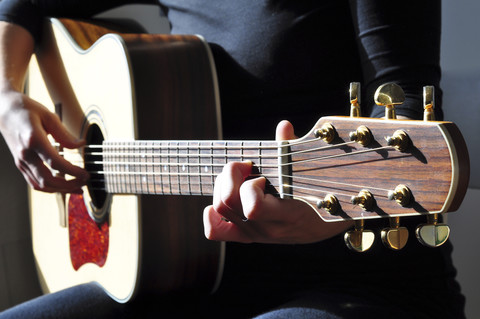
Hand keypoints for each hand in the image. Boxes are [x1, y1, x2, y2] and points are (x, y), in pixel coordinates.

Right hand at [0, 90, 88, 192]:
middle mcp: (25, 154)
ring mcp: (21, 161)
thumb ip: (65, 134)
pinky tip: (64, 187)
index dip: (72, 172)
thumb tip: (80, 145)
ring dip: (61, 190)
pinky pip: (34, 182)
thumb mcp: (49, 116)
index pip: (54, 163)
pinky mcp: (21, 164)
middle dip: (69, 185)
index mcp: (33, 140)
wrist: (4, 110)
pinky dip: (50, 188)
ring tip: (78, 188)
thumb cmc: (26, 110)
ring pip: (40, 185)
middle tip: (85, 181)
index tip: (86, 174)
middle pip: (47, 180)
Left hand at [203, 120, 352, 243]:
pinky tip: (218, 202)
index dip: (250, 186)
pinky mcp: (247, 236)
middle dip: (231, 176)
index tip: (261, 175)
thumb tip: (284, 126)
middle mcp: (267, 228)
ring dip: (223, 185)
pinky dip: (211, 215)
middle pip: (228, 202)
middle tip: (246, 167)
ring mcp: (255, 234)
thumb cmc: (320, 196)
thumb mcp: (311, 174)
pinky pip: (216, 231)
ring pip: (220, 209)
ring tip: (239, 176)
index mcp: (286, 214)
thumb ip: (293, 150)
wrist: (323, 226)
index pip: (253, 207)